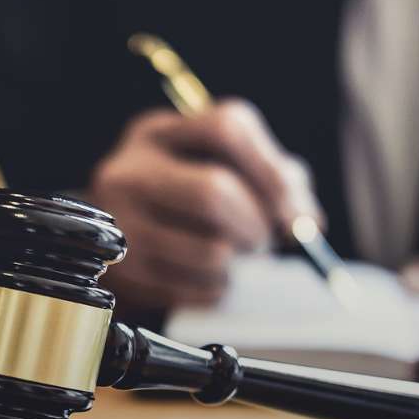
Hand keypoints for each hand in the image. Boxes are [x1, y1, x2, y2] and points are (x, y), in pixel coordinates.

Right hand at [88, 99, 323, 308]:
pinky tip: (211, 280)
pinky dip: (217, 289)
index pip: (225, 128)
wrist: (111, 239)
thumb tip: (307, 222)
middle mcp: (129, 170)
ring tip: (235, 261)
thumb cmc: (180, 200)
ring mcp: (118, 222)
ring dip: (238, 264)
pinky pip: (193, 290)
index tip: (294, 211)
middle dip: (255, 225)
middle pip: (213, 191)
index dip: (271, 170)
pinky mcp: (121, 271)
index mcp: (157, 133)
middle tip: (265, 243)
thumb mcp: (216, 167)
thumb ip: (272, 179)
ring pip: (209, 250)